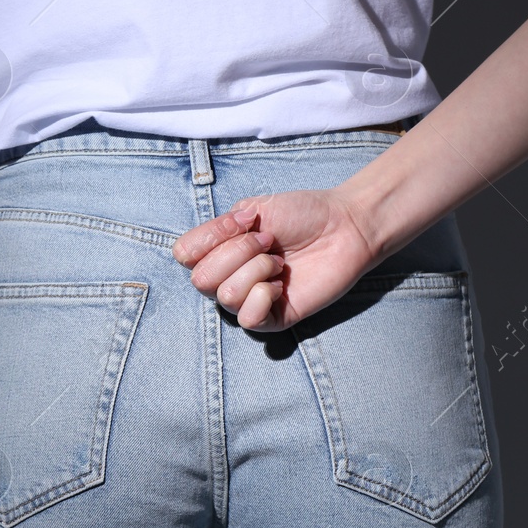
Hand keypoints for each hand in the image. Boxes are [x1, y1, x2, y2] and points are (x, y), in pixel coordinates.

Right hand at [173, 188, 378, 332]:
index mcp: (219, 250)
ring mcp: (249, 300)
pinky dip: (263, 296)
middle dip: (237, 252)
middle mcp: (228, 278)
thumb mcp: (253, 208)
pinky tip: (280, 285)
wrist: (345, 226)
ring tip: (279, 262)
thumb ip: (221, 227)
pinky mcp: (273, 319)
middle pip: (201, 278)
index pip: (183, 254)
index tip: (247, 221)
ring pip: (225, 295)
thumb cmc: (302, 214)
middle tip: (269, 242)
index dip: (210, 236)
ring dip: (256, 270)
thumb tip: (218, 242)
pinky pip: (248, 319)